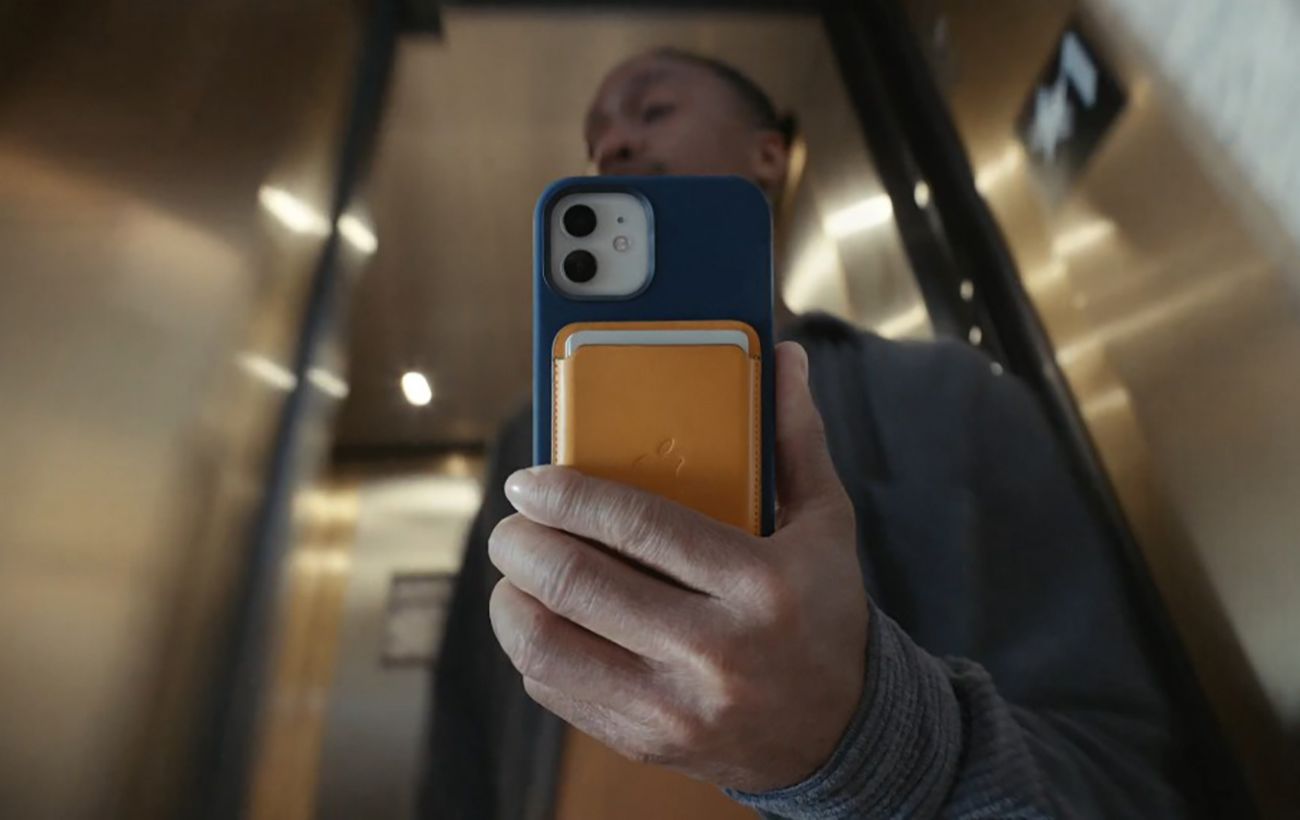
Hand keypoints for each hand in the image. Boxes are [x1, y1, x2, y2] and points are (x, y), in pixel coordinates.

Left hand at [487, 342, 867, 792]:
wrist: (841, 732)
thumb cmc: (824, 612)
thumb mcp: (825, 524)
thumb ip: (795, 438)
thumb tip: (783, 357)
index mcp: (760, 585)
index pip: (638, 526)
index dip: (568, 495)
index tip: (530, 480)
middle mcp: (715, 653)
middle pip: (577, 585)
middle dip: (521, 543)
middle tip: (512, 524)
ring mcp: (676, 708)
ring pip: (549, 646)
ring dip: (511, 600)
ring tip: (518, 572)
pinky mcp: (648, 742)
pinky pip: (557, 690)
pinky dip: (533, 649)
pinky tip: (545, 618)